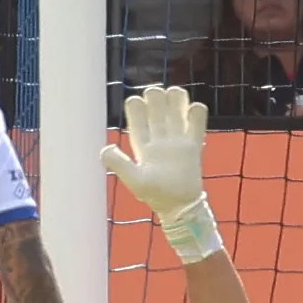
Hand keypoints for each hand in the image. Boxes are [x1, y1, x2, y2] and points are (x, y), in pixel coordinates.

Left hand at [101, 85, 207, 218]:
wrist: (180, 207)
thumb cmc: (156, 196)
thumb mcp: (134, 181)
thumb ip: (119, 164)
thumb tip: (106, 148)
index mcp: (141, 141)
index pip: (135, 110)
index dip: (136, 103)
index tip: (141, 107)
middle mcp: (158, 135)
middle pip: (155, 101)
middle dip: (157, 95)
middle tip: (162, 101)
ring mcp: (176, 138)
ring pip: (176, 104)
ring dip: (177, 97)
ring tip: (179, 102)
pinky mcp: (193, 143)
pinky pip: (197, 118)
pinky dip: (197, 111)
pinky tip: (194, 115)